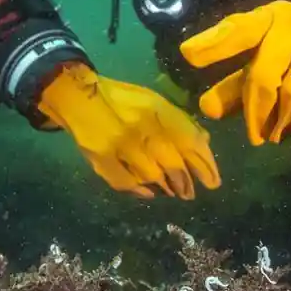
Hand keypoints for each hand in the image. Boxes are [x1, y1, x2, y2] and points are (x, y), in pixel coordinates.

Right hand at [35, 63, 221, 198]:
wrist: (78, 97)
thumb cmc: (121, 100)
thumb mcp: (152, 101)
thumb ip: (177, 121)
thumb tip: (203, 143)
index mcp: (157, 109)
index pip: (190, 141)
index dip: (204, 165)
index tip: (212, 182)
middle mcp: (142, 126)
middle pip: (173, 164)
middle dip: (185, 182)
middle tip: (189, 193)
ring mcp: (120, 144)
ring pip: (152, 175)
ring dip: (165, 187)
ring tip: (170, 191)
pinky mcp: (101, 158)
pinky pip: (125, 182)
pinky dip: (139, 190)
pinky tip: (147, 192)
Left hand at [179, 0, 290, 143]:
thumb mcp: (270, 61)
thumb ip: (237, 85)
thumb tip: (206, 108)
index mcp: (271, 18)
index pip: (240, 29)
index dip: (214, 43)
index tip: (188, 55)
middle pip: (264, 75)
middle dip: (254, 112)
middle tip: (253, 137)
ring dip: (282, 122)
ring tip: (277, 134)